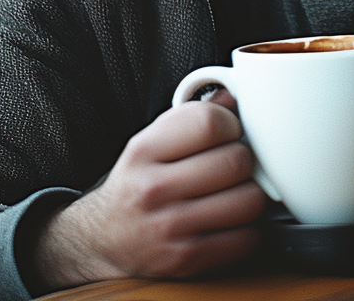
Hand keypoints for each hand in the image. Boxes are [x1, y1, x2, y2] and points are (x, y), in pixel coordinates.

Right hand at [24, 96, 266, 290]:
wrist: (104, 237)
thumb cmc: (139, 181)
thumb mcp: (154, 139)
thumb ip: (194, 114)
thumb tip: (234, 94)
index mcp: (144, 150)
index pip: (210, 122)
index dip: (231, 124)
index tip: (228, 132)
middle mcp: (153, 189)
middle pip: (236, 161)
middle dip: (243, 159)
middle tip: (232, 164)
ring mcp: (169, 228)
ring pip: (248, 200)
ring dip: (250, 195)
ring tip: (234, 192)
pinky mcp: (185, 260)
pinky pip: (246, 239)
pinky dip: (248, 230)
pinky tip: (230, 221)